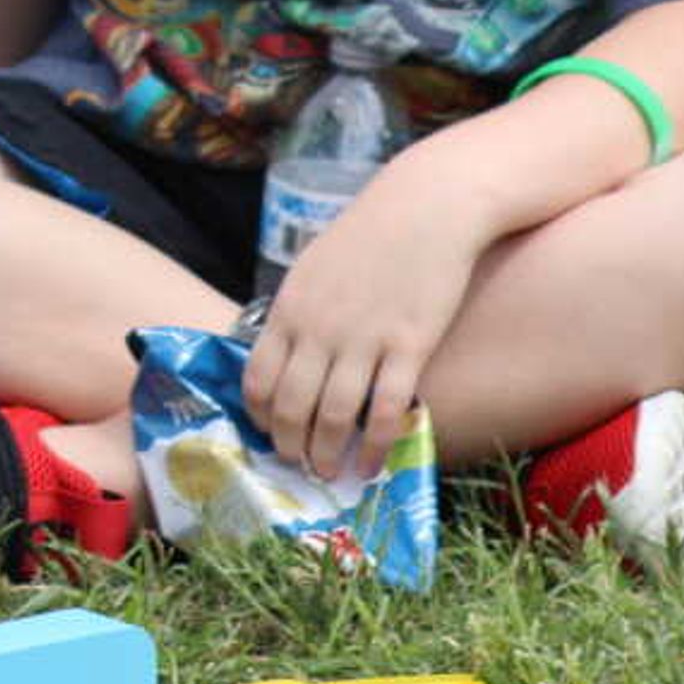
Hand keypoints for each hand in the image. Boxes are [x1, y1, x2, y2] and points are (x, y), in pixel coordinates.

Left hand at [239, 170, 495, 485]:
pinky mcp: (408, 346)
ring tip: (328, 475)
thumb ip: (298, 312)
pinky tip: (374, 465)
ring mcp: (363, 339)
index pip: (258, 378)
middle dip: (289, 446)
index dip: (260, 415)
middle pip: (291, 405)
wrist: (426, 208)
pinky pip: (385, 410)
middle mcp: (318, 328)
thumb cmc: (369, 236)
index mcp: (290, 308)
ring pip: (333, 416)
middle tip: (296, 467)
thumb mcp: (314, 268)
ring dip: (327, 455)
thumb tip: (287, 354)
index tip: (269, 433)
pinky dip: (376, 446)